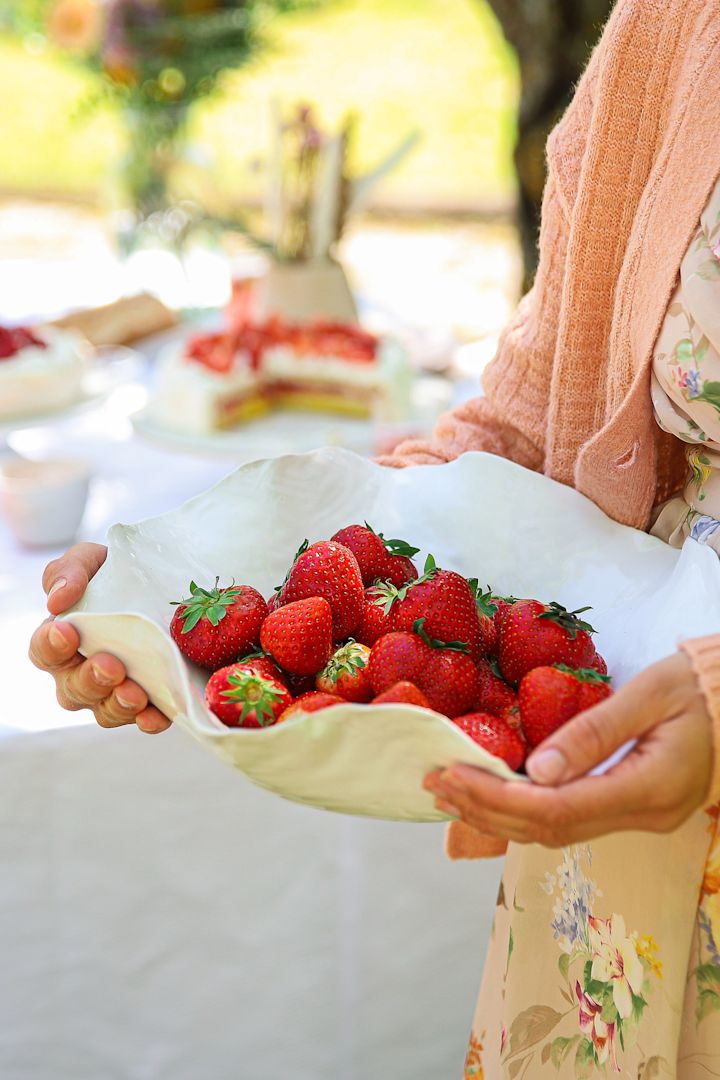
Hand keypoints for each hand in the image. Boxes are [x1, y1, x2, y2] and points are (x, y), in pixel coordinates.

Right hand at [29, 543, 171, 734]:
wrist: (163, 581)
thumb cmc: (114, 573)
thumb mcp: (91, 560)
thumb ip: (69, 571)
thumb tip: (58, 600)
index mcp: (60, 639)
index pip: (43, 651)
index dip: (51, 646)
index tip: (66, 631)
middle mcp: (81, 672)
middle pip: (73, 689)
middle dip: (90, 680)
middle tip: (111, 665)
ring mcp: (114, 690)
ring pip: (104, 711)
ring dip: (118, 704)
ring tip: (135, 692)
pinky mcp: (150, 699)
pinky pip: (144, 719)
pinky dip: (149, 720)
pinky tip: (158, 714)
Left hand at [424, 651, 712, 846]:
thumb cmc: (700, 690)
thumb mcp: (651, 695)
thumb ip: (594, 732)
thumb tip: (535, 769)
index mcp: (649, 788)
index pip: (557, 809)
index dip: (498, 798)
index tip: (451, 774)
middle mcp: (642, 817)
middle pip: (549, 829)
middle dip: (485, 808)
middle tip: (433, 783)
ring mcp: (638, 820)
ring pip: (555, 832)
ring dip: (497, 815)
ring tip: (449, 792)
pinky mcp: (630, 810)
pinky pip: (568, 822)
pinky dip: (522, 814)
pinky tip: (489, 801)